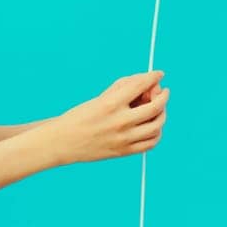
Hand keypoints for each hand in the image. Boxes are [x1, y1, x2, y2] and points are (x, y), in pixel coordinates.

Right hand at [39, 70, 169, 165]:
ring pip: (156, 126)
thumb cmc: (80, 117)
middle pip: (155, 107)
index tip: (159, 74)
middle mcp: (120, 122)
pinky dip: (156, 133)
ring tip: (158, 109)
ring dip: (162, 114)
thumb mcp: (99, 98)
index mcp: (110, 104)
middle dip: (163, 96)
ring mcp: (124, 139)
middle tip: (162, 92)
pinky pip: (150, 143)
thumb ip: (122, 89)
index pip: (141, 85)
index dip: (153, 77)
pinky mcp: (124, 151)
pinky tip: (152, 126)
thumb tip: (144, 82)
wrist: (63, 142)